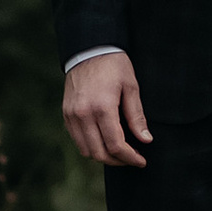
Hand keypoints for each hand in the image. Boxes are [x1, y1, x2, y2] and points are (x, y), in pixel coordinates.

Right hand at [63, 50, 152, 169]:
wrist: (89, 49)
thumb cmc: (114, 65)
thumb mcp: (131, 87)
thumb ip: (137, 116)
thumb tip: (145, 140)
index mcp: (102, 107)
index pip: (115, 145)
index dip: (130, 158)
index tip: (141, 161)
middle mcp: (83, 114)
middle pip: (99, 153)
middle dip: (118, 161)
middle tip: (132, 158)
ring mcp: (72, 115)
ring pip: (86, 150)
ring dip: (103, 156)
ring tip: (119, 152)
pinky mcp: (66, 114)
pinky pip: (77, 140)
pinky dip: (91, 146)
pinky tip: (104, 141)